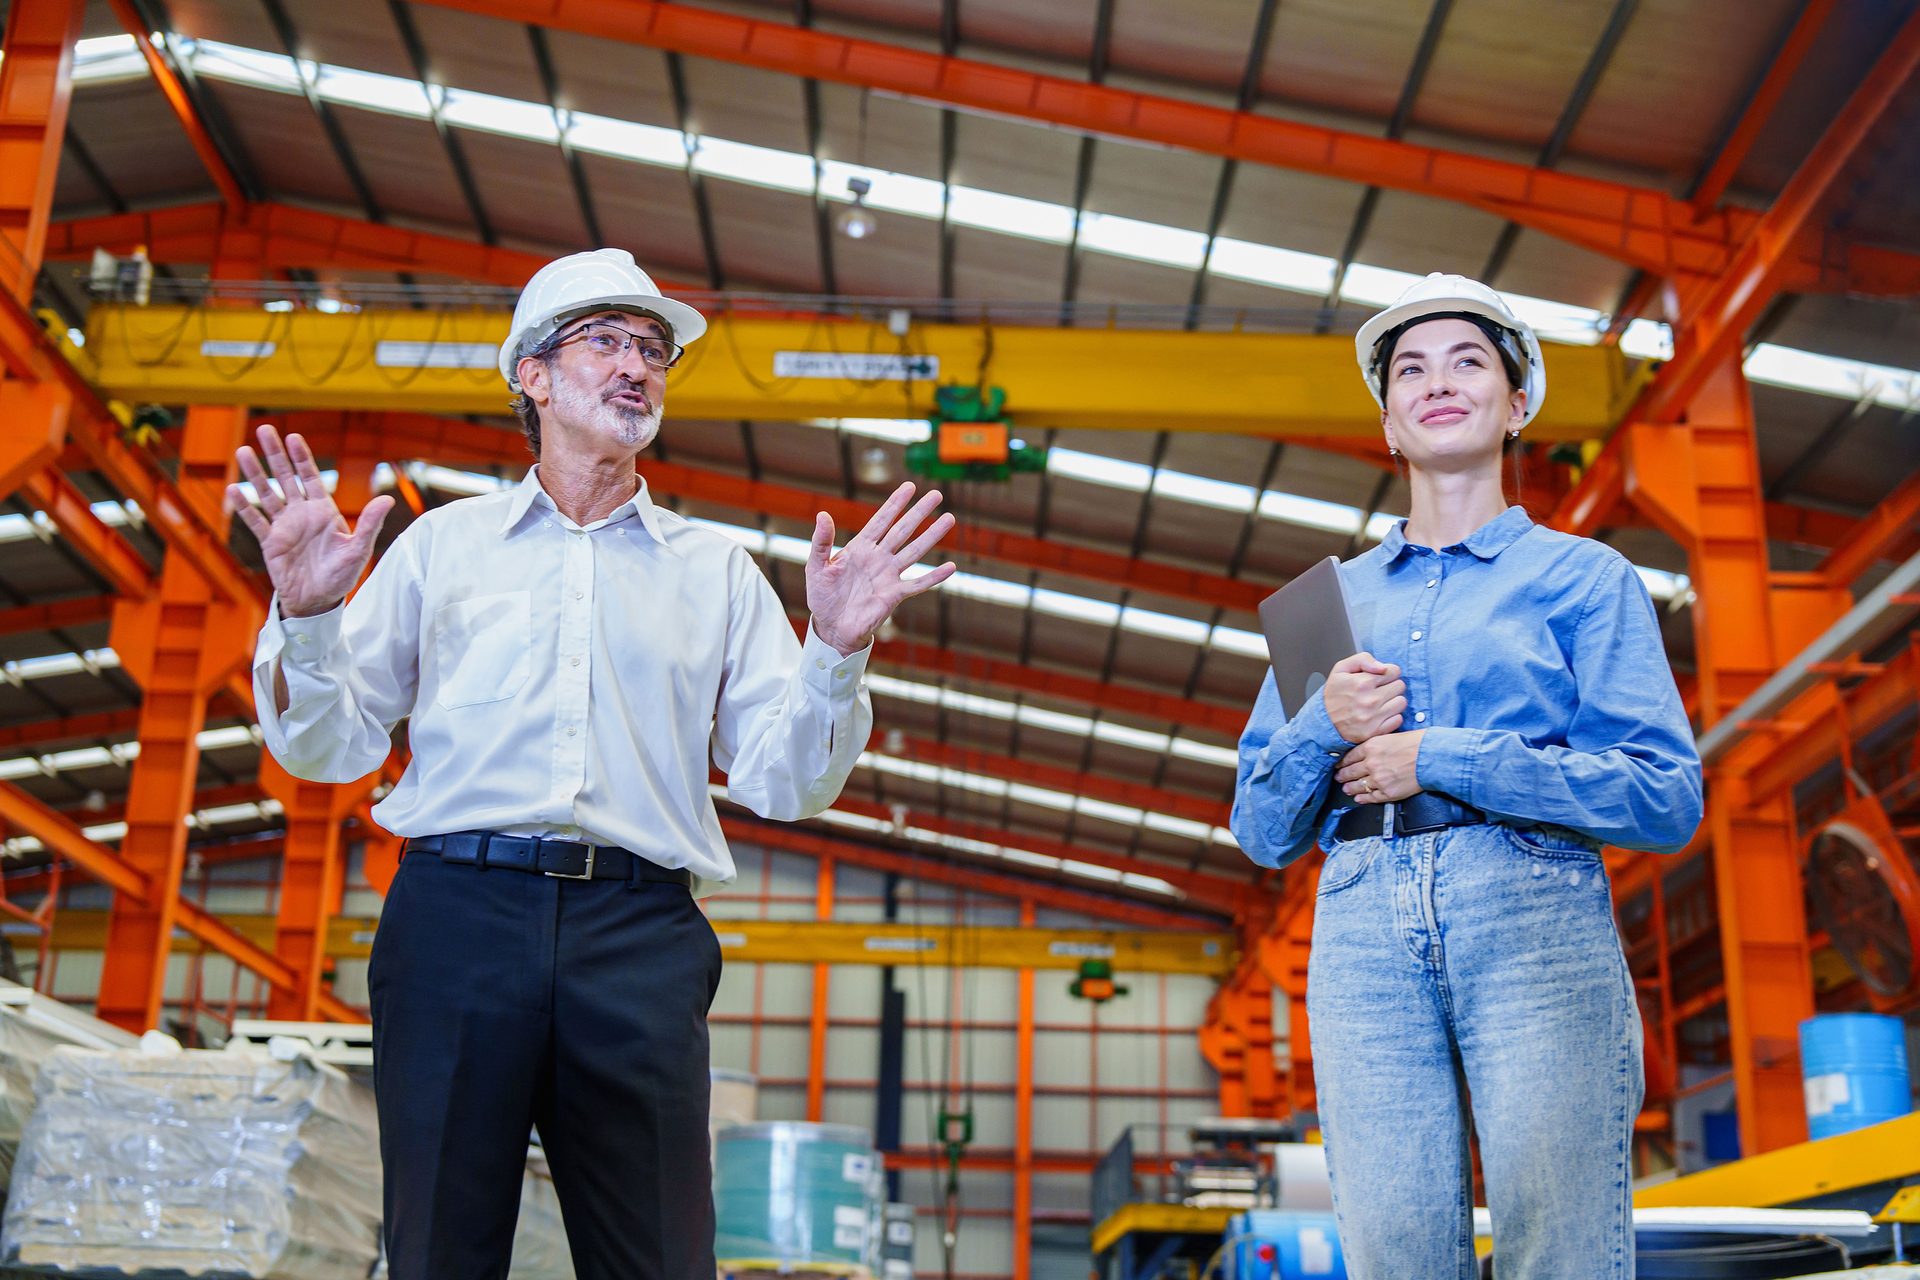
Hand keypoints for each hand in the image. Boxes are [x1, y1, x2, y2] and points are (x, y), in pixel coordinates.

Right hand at [226, 425, 393, 617]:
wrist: (318, 600)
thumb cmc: (341, 575)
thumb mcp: (358, 549)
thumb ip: (370, 524)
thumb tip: (388, 499)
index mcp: (323, 511)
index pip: (311, 477)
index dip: (302, 457)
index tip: (293, 437)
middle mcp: (302, 514)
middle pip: (286, 477)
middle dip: (276, 454)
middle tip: (265, 428)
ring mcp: (284, 526)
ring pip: (267, 494)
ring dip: (256, 474)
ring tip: (243, 451)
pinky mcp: (270, 542)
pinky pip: (255, 521)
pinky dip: (244, 507)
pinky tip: (232, 490)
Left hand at [807, 482, 957, 655]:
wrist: (831, 627)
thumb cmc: (822, 597)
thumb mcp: (816, 567)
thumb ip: (821, 542)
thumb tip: (822, 514)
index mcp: (860, 548)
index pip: (881, 520)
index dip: (895, 504)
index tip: (909, 486)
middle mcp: (878, 558)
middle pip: (903, 530)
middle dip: (919, 512)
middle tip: (937, 494)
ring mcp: (889, 576)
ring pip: (915, 551)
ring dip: (932, 536)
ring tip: (949, 519)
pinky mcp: (895, 595)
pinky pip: (918, 584)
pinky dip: (934, 577)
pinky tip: (951, 567)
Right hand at [1322, 652, 1405, 742]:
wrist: (1322, 722)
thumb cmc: (1333, 694)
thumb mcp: (1340, 669)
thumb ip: (1363, 659)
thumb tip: (1383, 667)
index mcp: (1362, 683)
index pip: (1394, 671)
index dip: (1387, 672)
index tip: (1379, 678)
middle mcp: (1369, 700)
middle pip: (1400, 686)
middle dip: (1391, 685)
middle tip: (1379, 690)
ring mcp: (1373, 718)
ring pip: (1401, 702)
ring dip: (1393, 700)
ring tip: (1380, 702)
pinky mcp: (1376, 731)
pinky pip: (1398, 719)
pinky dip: (1392, 716)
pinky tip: (1380, 714)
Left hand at [1335, 731, 1425, 803]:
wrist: (1431, 757)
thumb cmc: (1416, 744)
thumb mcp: (1390, 736)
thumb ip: (1375, 745)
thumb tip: (1366, 751)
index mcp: (1371, 747)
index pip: (1350, 756)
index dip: (1342, 762)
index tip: (1339, 765)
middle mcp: (1371, 764)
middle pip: (1351, 772)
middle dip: (1343, 775)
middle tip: (1338, 777)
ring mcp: (1378, 780)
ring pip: (1358, 786)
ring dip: (1350, 788)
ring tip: (1346, 789)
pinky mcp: (1388, 792)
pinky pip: (1371, 797)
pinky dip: (1363, 799)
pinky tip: (1359, 798)